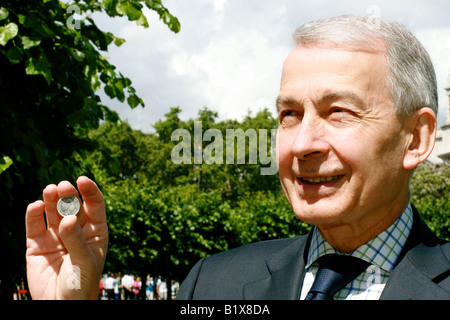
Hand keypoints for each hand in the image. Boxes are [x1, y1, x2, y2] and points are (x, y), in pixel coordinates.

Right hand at [25, 176, 107, 298]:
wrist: (60, 307)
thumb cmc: (81, 285)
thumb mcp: (85, 262)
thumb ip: (76, 240)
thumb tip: (69, 218)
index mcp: (95, 232)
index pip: (95, 206)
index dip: (89, 191)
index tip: (82, 180)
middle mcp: (76, 230)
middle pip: (73, 205)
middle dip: (69, 194)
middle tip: (63, 186)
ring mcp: (56, 236)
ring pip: (53, 212)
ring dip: (51, 199)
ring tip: (50, 190)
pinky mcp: (36, 244)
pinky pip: (34, 225)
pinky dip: (33, 214)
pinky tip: (36, 206)